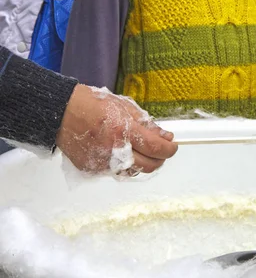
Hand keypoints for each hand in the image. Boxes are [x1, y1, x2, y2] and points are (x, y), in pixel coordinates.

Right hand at [56, 85, 177, 174]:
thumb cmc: (93, 105)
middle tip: (160, 150)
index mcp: (123, 131)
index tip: (172, 146)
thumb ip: (147, 124)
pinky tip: (122, 152)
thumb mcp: (124, 107)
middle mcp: (113, 150)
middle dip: (160, 159)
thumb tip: (165, 136)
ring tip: (142, 151)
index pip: (156, 148)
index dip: (169, 149)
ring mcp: (102, 162)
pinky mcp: (92, 169)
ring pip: (133, 172)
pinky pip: (116, 171)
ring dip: (143, 163)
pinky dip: (124, 164)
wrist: (61, 112)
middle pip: (149, 165)